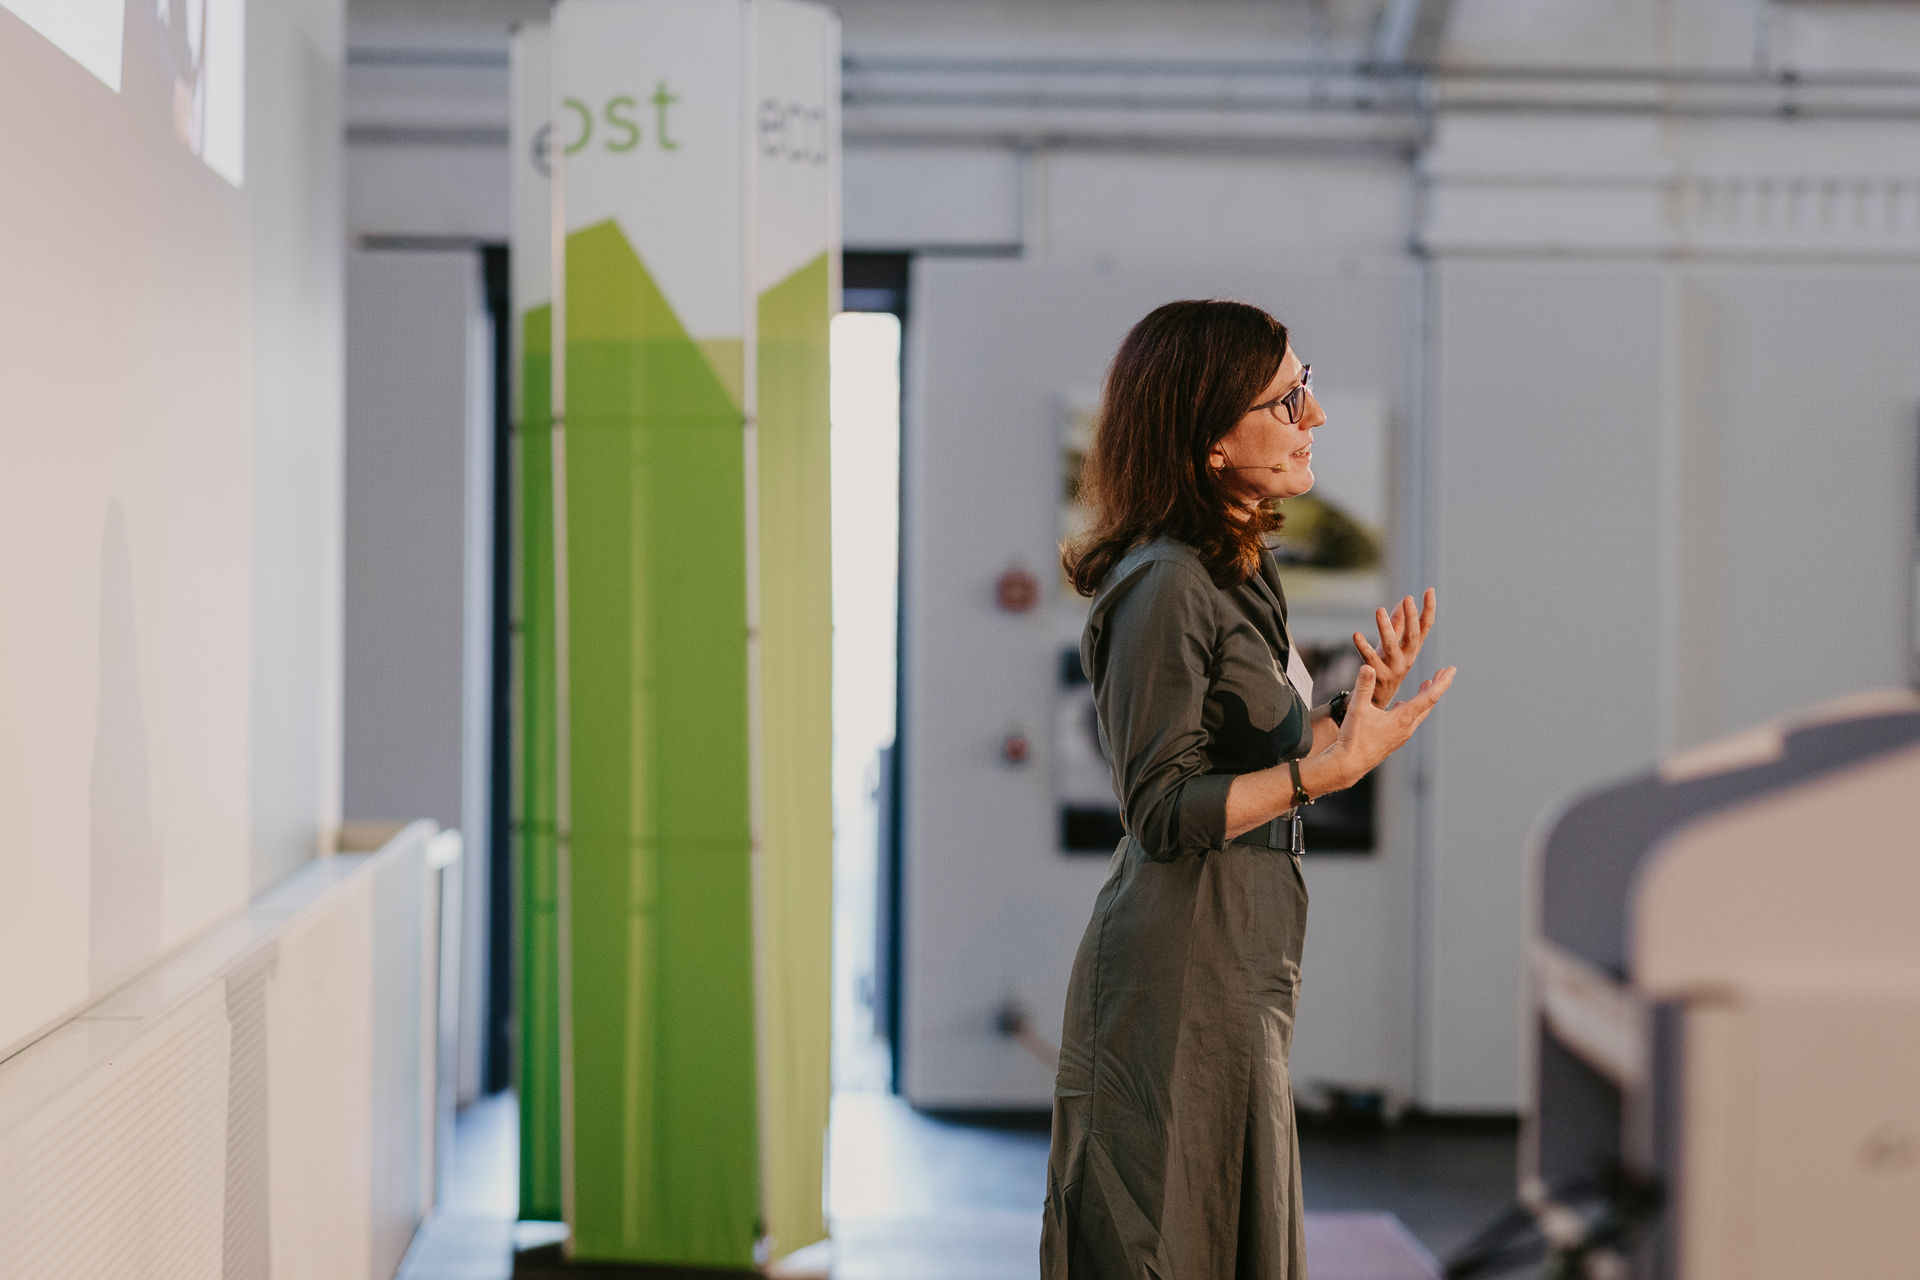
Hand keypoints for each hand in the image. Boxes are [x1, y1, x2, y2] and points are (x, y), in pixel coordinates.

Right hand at [1322, 662, 1454, 788]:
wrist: (1348, 765)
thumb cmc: (1353, 739)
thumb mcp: (1357, 709)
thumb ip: (1363, 687)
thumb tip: (1368, 667)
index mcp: (1402, 719)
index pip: (1429, 698)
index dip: (1442, 682)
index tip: (1452, 669)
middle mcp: (1406, 728)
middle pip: (1428, 704)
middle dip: (1437, 686)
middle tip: (1446, 671)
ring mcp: (1401, 736)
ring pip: (1419, 713)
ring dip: (1424, 697)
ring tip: (1427, 684)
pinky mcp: (1393, 740)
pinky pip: (1408, 721)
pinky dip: (1411, 708)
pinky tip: (1402, 705)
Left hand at [1353, 588, 1435, 707]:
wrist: (1377, 699)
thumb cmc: (1386, 666)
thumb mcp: (1394, 645)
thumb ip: (1398, 623)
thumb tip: (1404, 600)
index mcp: (1412, 649)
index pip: (1424, 627)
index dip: (1428, 609)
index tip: (1430, 590)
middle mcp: (1406, 658)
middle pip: (1412, 636)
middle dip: (1411, 618)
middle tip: (1408, 599)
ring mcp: (1392, 668)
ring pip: (1391, 646)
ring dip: (1386, 628)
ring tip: (1379, 610)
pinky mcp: (1376, 675)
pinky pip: (1368, 659)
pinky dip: (1363, 647)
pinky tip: (1356, 634)